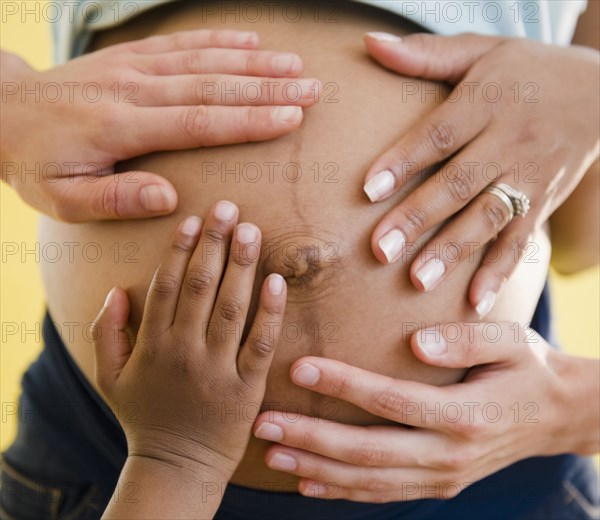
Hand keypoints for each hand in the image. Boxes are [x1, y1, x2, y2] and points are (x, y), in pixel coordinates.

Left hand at [1, 31, 317, 220]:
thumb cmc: (33, 162)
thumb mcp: (62, 198)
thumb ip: (115, 200)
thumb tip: (170, 197)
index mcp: (121, 127)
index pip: (200, 121)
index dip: (249, 120)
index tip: (291, 118)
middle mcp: (133, 89)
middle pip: (213, 85)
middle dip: (268, 87)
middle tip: (313, 89)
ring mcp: (132, 67)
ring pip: (203, 59)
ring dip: (253, 61)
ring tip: (296, 64)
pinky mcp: (129, 56)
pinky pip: (180, 42)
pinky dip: (217, 39)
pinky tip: (249, 39)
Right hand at [92, 200, 286, 480]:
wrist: (177, 467)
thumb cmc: (144, 417)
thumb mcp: (109, 377)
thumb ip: (105, 332)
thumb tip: (116, 289)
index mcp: (152, 345)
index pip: (167, 285)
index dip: (180, 249)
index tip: (193, 219)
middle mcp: (184, 351)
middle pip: (201, 287)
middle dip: (214, 243)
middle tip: (228, 207)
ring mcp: (217, 369)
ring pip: (231, 308)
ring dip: (241, 265)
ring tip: (251, 230)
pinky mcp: (246, 388)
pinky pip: (260, 343)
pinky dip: (270, 312)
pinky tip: (276, 280)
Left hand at [252, 322, 596, 501]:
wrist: (556, 416)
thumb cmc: (528, 369)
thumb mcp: (512, 340)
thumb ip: (467, 339)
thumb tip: (415, 343)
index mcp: (465, 413)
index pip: (391, 400)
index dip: (344, 384)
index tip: (300, 366)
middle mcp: (449, 454)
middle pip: (368, 450)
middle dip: (312, 437)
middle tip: (264, 423)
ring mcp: (442, 476)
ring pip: (368, 480)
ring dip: (316, 467)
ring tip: (272, 452)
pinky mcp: (437, 484)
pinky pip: (382, 493)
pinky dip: (342, 491)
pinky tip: (307, 481)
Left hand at [361, 33, 598, 315]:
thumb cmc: (524, 70)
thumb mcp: (480, 50)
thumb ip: (425, 54)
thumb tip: (369, 42)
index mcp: (487, 102)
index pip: (439, 135)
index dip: (403, 161)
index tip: (368, 190)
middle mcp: (509, 141)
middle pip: (459, 184)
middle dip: (419, 219)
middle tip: (381, 251)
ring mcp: (529, 177)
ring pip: (487, 218)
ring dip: (453, 251)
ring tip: (417, 281)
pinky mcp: (542, 203)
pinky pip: (521, 240)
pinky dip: (500, 272)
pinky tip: (474, 301)